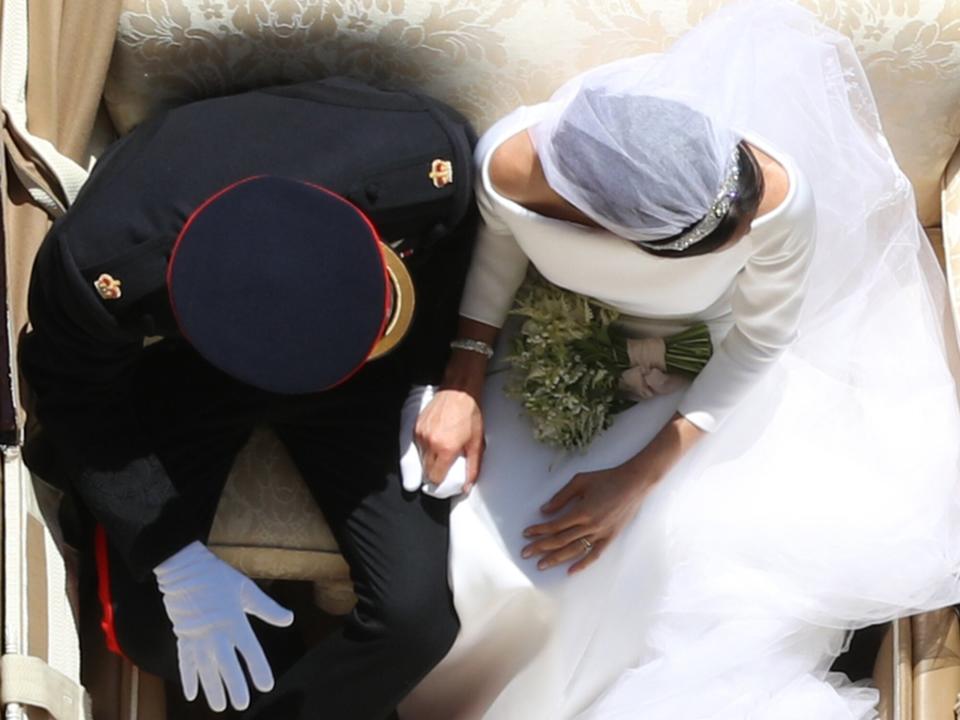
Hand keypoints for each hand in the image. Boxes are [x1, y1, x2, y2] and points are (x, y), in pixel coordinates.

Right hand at [154, 542, 294, 711]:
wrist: (185, 568)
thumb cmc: (219, 578)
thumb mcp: (247, 590)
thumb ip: (268, 609)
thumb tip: (289, 620)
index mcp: (235, 621)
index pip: (250, 651)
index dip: (259, 670)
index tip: (266, 686)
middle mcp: (216, 633)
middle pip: (227, 666)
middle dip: (234, 687)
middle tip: (242, 705)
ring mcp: (197, 637)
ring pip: (205, 670)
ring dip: (212, 689)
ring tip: (219, 706)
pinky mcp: (182, 637)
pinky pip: (185, 663)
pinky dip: (188, 679)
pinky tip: (192, 695)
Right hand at [414, 387, 483, 490]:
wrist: (459, 392)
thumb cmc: (470, 414)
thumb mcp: (477, 443)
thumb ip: (472, 468)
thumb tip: (467, 486)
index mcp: (445, 449)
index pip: (434, 477)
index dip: (439, 481)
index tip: (444, 480)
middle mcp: (430, 443)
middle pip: (425, 470)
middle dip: (434, 472)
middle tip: (444, 467)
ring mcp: (422, 434)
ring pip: (421, 457)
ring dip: (429, 458)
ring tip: (442, 450)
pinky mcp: (417, 426)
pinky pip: (418, 444)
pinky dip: (425, 446)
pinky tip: (436, 439)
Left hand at [521, 460, 656, 573]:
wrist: (634, 483)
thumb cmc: (606, 478)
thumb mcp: (580, 481)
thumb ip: (561, 497)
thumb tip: (544, 510)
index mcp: (582, 511)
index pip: (555, 526)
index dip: (539, 530)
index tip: (526, 534)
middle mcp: (591, 525)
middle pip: (561, 540)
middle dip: (541, 547)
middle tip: (525, 554)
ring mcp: (602, 533)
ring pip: (575, 550)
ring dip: (556, 558)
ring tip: (541, 565)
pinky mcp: (611, 537)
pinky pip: (595, 554)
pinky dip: (582, 564)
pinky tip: (570, 571)